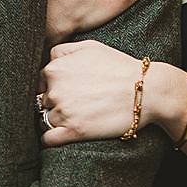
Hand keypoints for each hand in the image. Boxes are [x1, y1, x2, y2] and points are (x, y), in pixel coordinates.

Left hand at [38, 40, 186, 146]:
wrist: (147, 90)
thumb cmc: (120, 67)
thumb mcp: (90, 47)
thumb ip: (62, 50)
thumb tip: (47, 60)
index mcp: (55, 68)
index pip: (39, 81)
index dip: (52, 87)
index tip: (68, 91)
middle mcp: (55, 89)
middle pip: (41, 101)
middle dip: (54, 103)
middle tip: (77, 104)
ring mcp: (63, 111)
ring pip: (44, 119)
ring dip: (56, 120)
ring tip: (77, 117)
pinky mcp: (73, 132)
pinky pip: (48, 139)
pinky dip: (53, 138)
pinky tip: (67, 133)